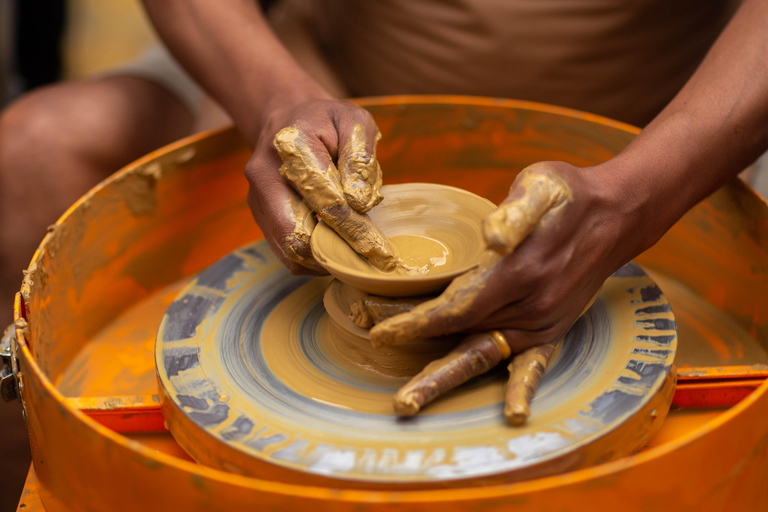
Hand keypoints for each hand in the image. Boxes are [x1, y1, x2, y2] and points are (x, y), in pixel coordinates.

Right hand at [245, 98, 395, 273]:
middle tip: (369, 261)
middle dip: (336, 251)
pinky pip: (284, 251)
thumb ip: (359, 157)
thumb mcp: (353, 121)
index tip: (378, 247)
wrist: (285, 120)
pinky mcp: (259, 217)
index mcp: (290, 146)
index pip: (323, 196)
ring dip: (324, 259)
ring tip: (356, 258)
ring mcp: (257, 199)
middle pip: (296, 233)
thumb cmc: (326, 122)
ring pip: (288, 249)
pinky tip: (337, 249)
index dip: (352, 226)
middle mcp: (265, 175)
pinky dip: (313, 259)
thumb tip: (359, 202)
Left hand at [366, 161, 636, 418]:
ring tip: (412, 401)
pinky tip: (515, 413)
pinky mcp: (554, 329)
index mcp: (520, 272)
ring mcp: (544, 323)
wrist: (616, 216)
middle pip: (463, 338)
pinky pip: (533, 365)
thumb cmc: (569, 195)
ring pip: (486, 355)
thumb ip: (517, 213)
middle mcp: (532, 306)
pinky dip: (520, 388)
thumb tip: (493, 237)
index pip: (457, 307)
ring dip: (447, 378)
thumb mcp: (542, 186)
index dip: (417, 323)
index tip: (381, 332)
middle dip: (419, 354)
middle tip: (390, 381)